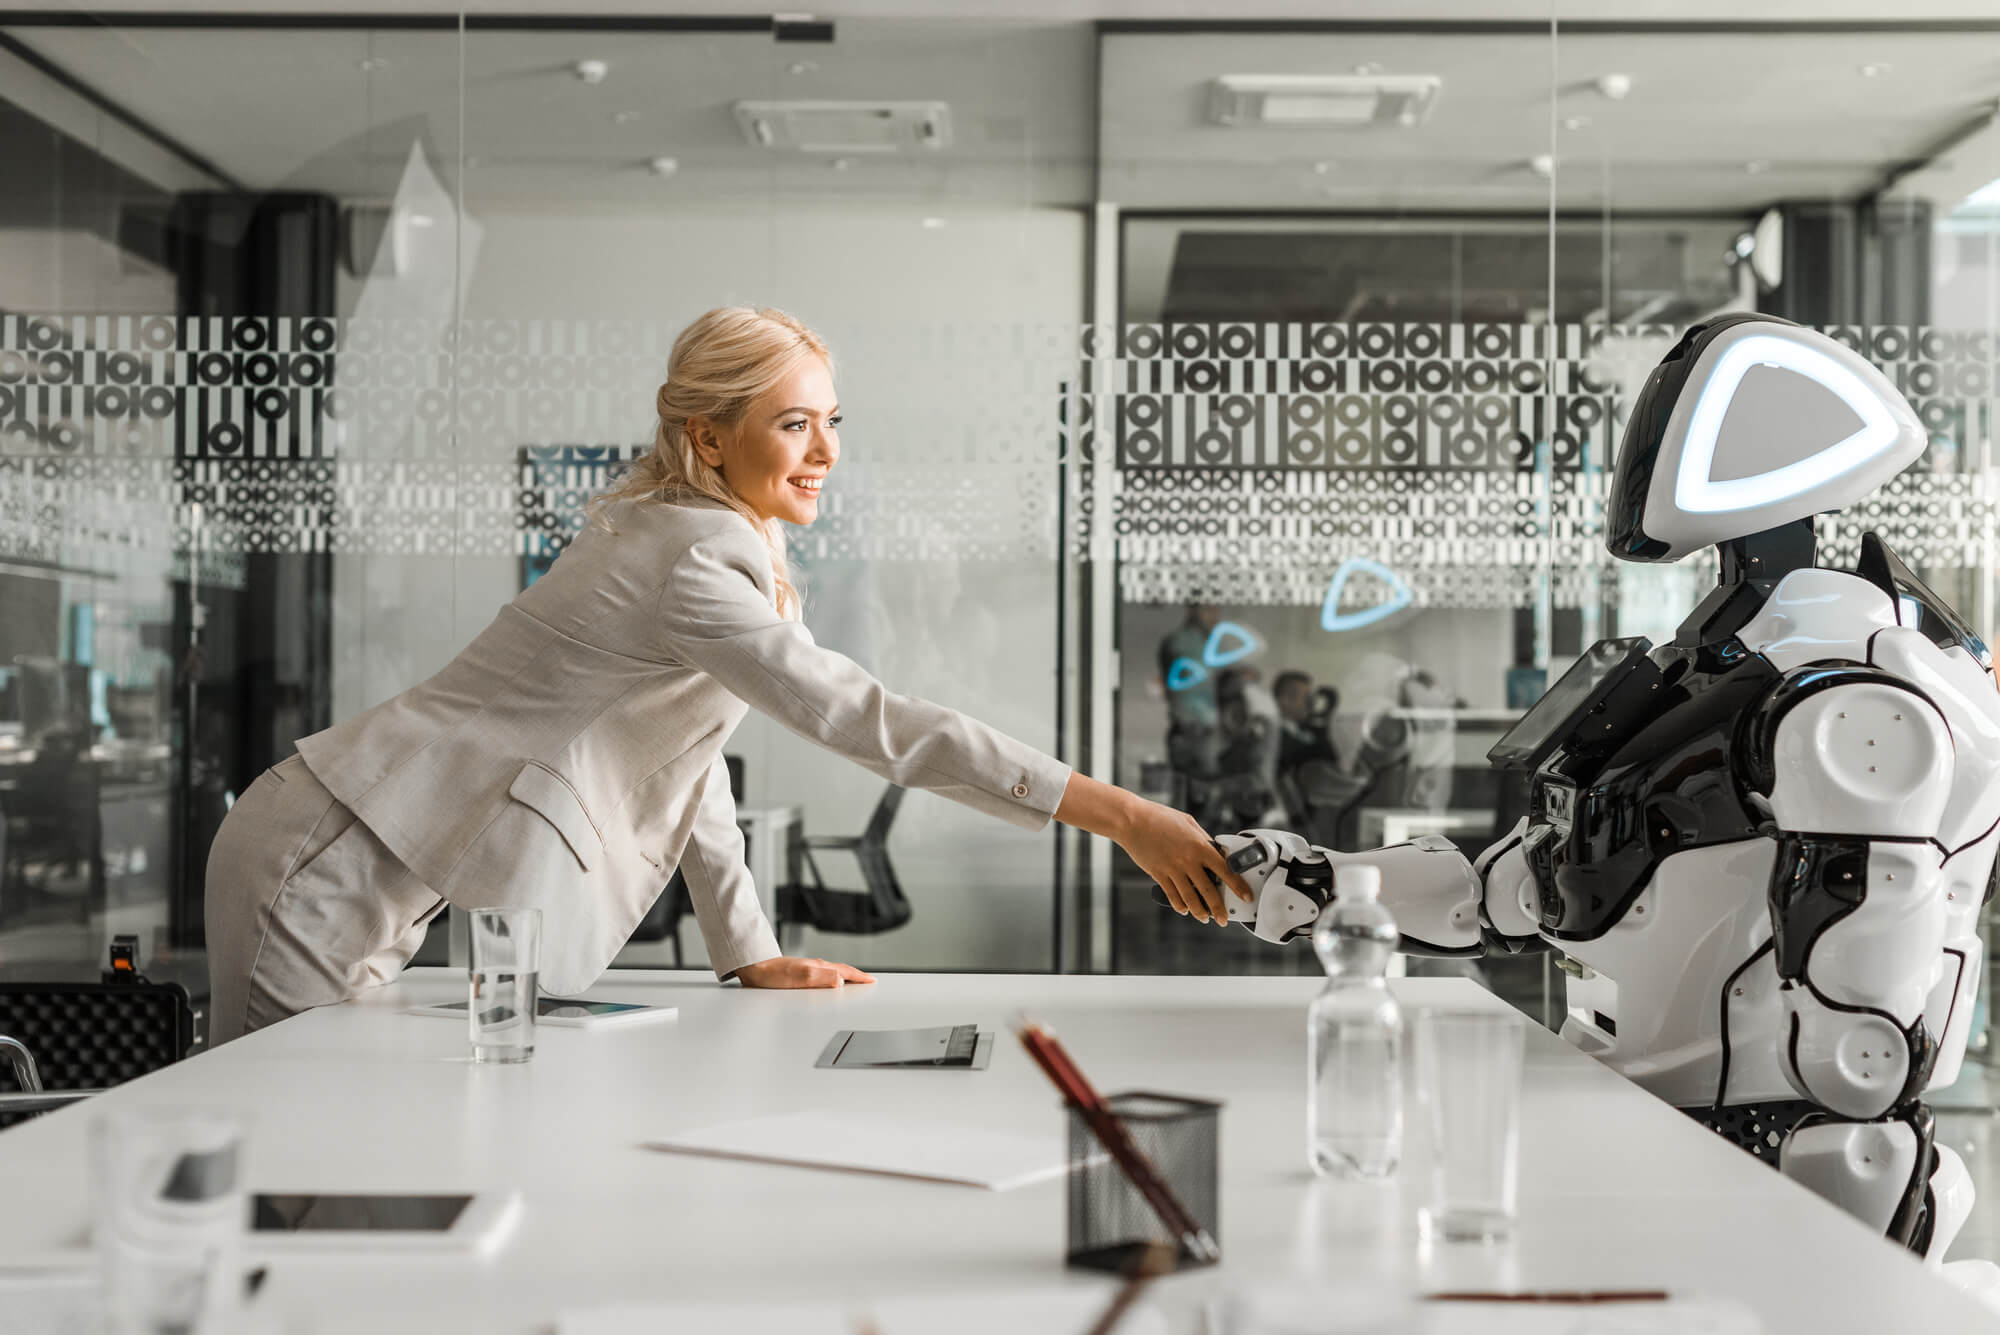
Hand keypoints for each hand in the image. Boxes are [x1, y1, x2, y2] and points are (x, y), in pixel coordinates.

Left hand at [734, 956, 876, 988]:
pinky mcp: (796, 974)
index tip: (871, 981)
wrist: (752, 967)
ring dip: (844, 977)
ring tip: (851, 982)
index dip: (859, 977)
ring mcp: (806, 969)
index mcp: (818, 967)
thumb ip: (822, 979)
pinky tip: (824, 984)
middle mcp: (814, 967)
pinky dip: (829, 980)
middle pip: (841, 971)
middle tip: (867, 981)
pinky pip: (820, 977)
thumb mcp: (800, 978)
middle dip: (855, 976)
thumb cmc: (772, 974)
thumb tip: (841, 981)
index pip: (845, 972)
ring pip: (831, 973)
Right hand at [1115, 798, 1252, 926]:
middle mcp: (1188, 860)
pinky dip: (1179, 905)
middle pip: (1208, 890)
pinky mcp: (1158, 874)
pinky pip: (1172, 895)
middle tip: (1223, 919)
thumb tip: (1213, 849)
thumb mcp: (1188, 823)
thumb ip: (1202, 838)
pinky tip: (1184, 909)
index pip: (1226, 869)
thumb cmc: (1159, 817)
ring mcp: (1172, 869)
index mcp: (1199, 846)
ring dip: (1199, 911)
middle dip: (1219, 908)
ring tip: (1205, 918)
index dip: (1238, 885)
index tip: (1245, 895)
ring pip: (1190, 897)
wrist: (1132, 820)